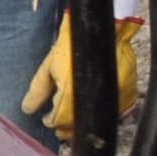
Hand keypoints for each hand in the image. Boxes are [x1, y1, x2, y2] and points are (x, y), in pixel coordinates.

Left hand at [24, 16, 145, 138]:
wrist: (102, 28)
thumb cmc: (72, 45)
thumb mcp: (49, 65)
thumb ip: (38, 90)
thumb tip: (27, 109)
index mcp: (71, 94)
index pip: (60, 120)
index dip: (51, 121)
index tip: (46, 119)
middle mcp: (94, 99)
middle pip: (78, 124)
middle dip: (66, 126)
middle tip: (59, 124)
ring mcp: (114, 97)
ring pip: (98, 120)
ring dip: (86, 121)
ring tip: (75, 119)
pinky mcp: (129, 93)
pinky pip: (117, 112)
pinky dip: (104, 113)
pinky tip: (96, 109)